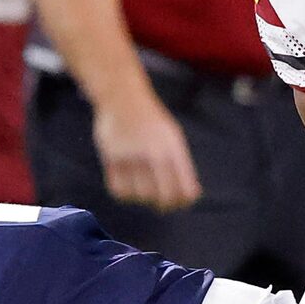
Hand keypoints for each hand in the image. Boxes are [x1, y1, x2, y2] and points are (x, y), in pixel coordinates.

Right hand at [95, 88, 198, 210]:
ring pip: (141, 197)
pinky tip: (127, 186)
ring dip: (142, 199)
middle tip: (159, 203)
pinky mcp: (112, 158)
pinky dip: (124, 194)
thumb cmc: (151, 121)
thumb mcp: (172, 138)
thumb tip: (192, 196)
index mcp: (173, 150)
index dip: (182, 202)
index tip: (178, 203)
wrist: (122, 97)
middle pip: (163, 197)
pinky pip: (119, 190)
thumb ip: (181, 166)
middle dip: (163, 206)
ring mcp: (132, 156)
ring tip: (142, 190)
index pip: (185, 190)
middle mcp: (154, 154)